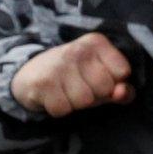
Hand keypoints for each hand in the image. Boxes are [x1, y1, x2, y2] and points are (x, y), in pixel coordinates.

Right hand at [11, 33, 134, 117]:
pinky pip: (63, 110)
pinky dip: (59, 109)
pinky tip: (53, 96)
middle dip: (96, 95)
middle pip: (104, 88)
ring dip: (76, 104)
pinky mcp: (41, 82)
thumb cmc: (76, 76)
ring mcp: (58, 65)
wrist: (30, 73)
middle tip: (81, 87)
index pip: (122, 71)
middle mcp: (77, 50)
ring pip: (84, 101)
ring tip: (66, 91)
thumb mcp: (102, 76)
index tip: (99, 78)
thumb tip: (122, 93)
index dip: (114, 83)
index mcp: (96, 43)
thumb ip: (121, 86)